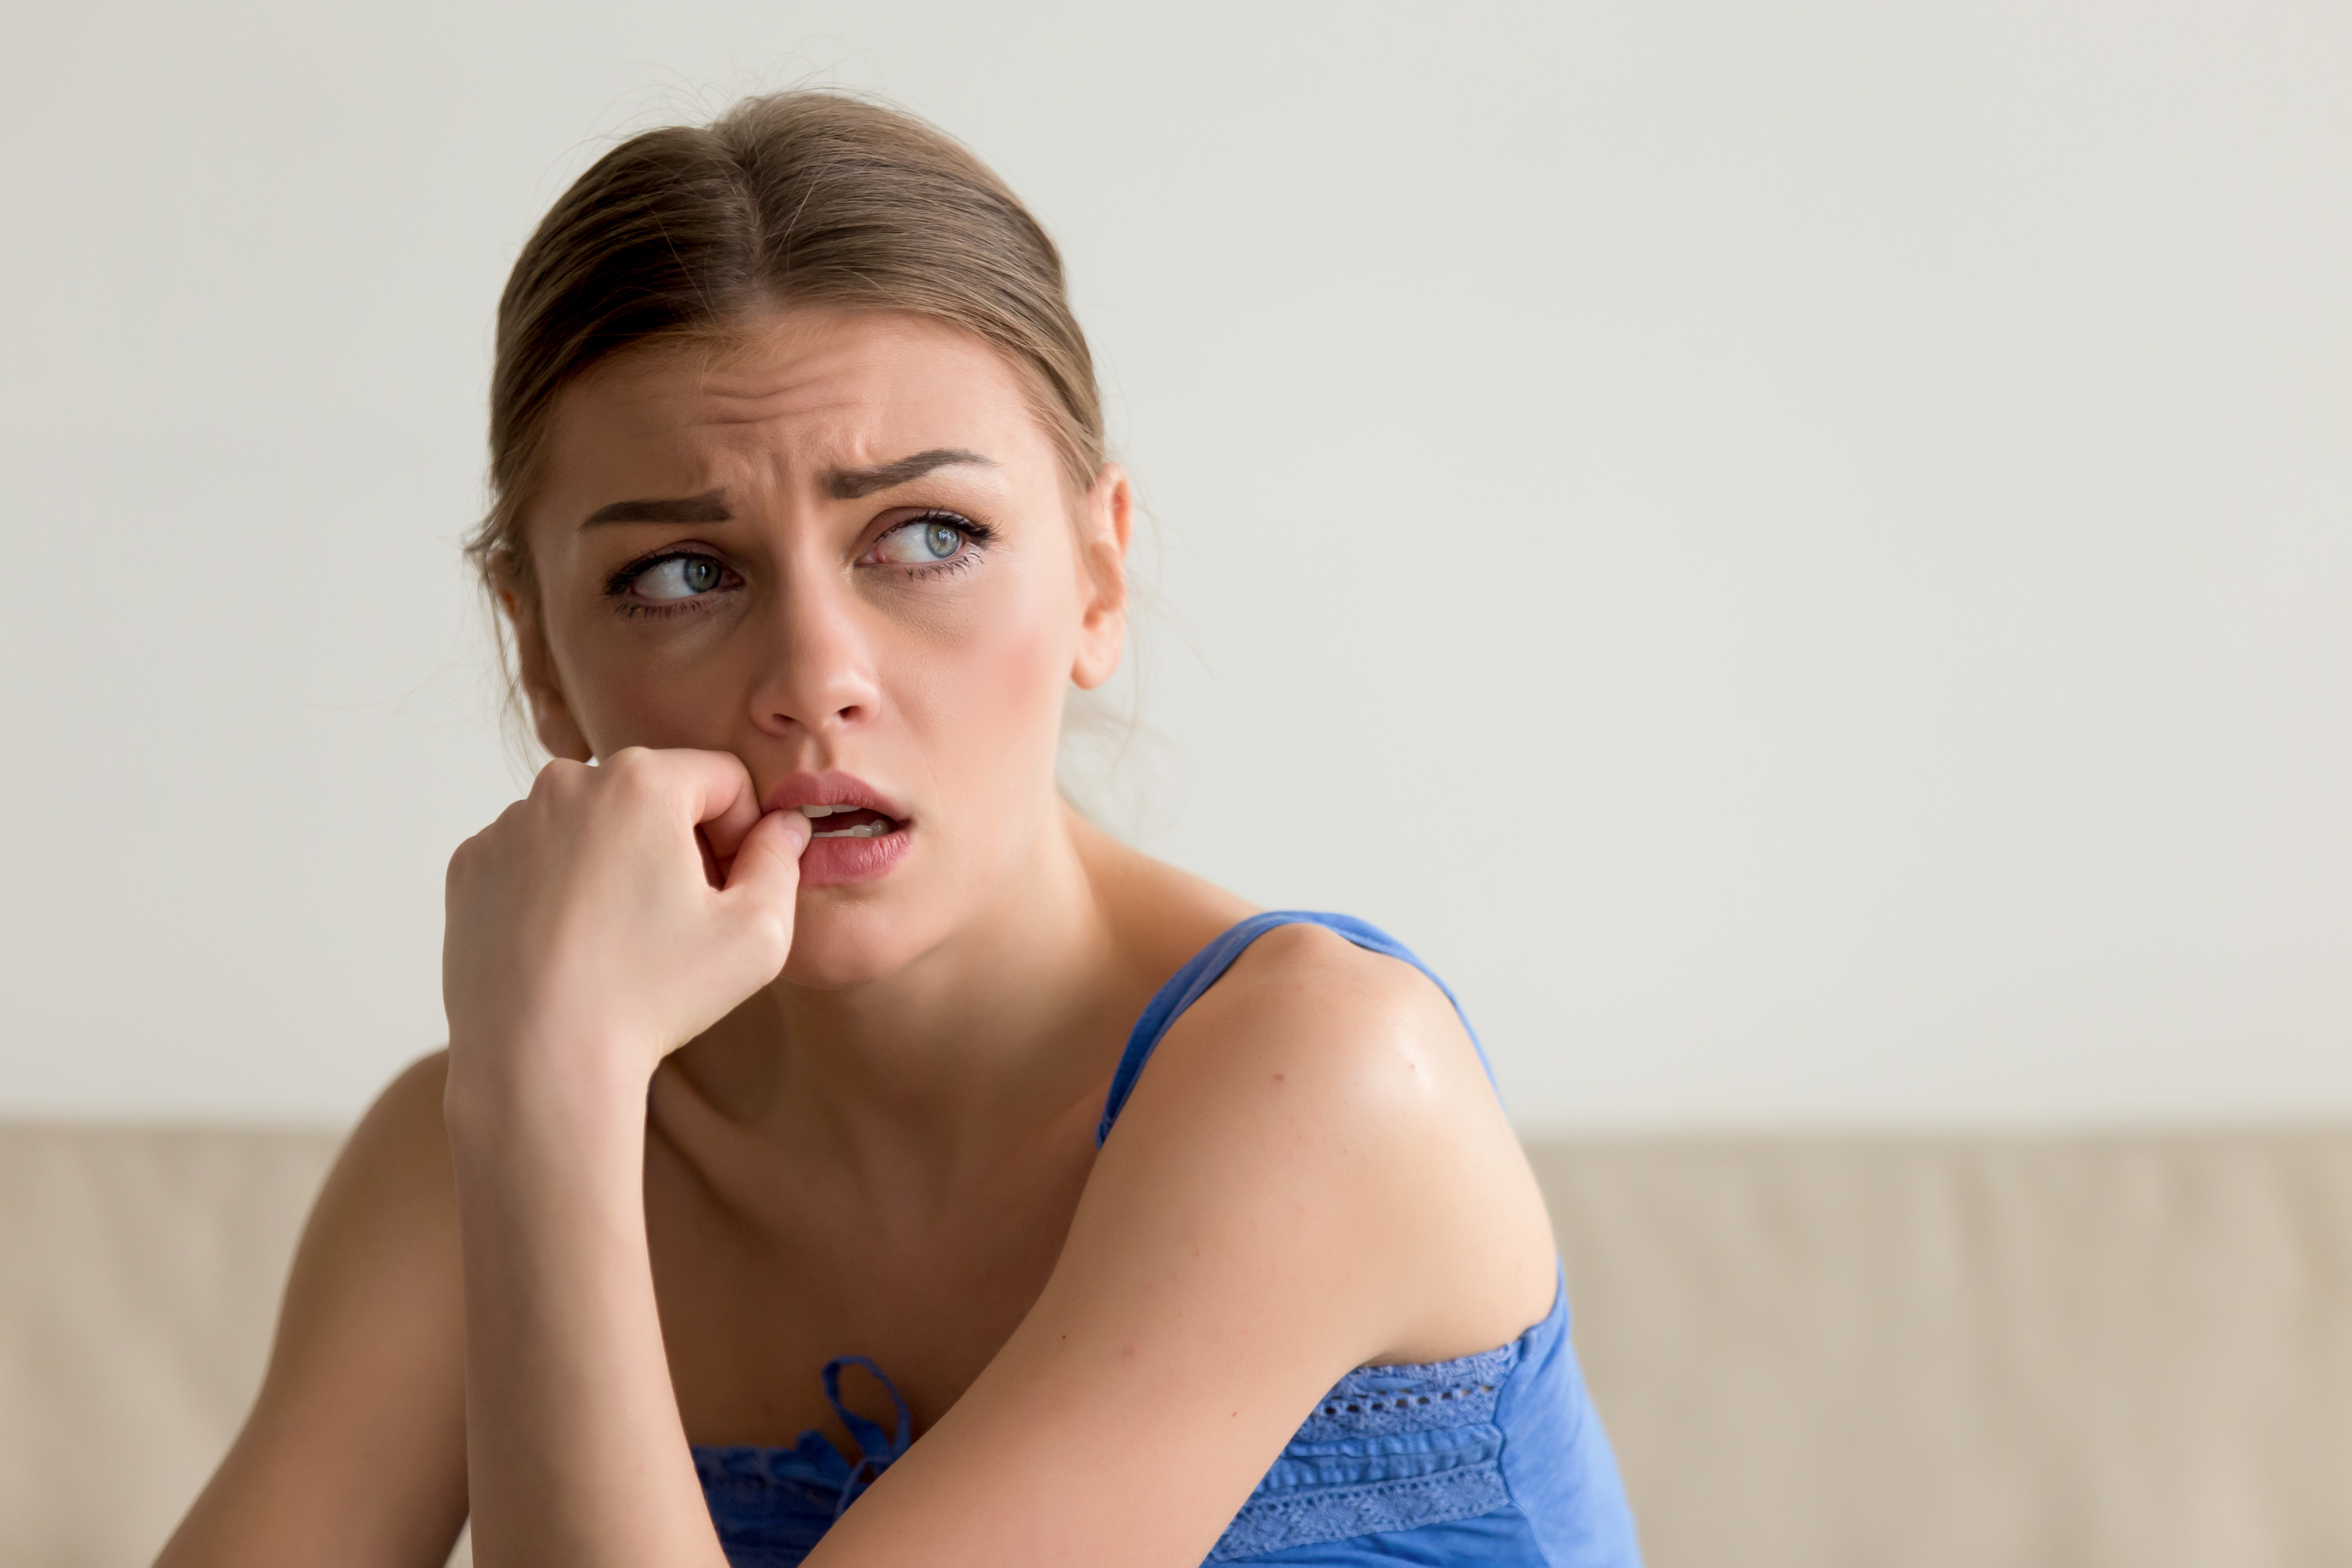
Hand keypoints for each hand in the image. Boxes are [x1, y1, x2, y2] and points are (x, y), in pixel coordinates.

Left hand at [441, 747, 811, 1109]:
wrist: (538, 1061)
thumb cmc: (654, 996)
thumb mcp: (758, 932)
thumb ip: (781, 861)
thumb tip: (782, 826)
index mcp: (642, 780)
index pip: (722, 778)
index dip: (742, 833)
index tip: (729, 890)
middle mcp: (565, 782)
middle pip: (652, 794)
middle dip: (676, 842)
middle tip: (678, 919)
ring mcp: (507, 823)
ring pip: (590, 823)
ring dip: (615, 861)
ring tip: (620, 938)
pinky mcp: (471, 865)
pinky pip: (535, 855)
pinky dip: (558, 887)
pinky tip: (570, 945)